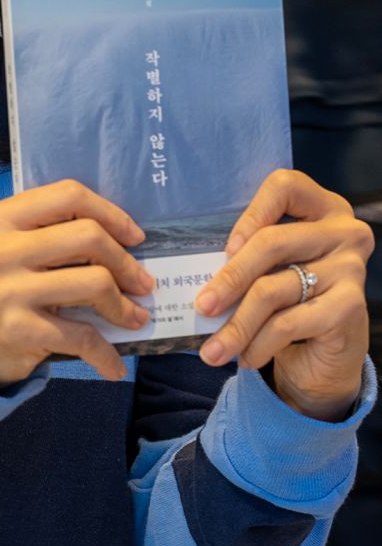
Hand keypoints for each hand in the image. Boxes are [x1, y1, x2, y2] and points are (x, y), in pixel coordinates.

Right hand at [0, 181, 155, 387]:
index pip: (68, 196)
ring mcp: (8, 291)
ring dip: (125, 306)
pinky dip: (105, 354)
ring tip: (135, 317)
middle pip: (88, 237)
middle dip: (126, 262)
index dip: (111, 213)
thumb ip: (48, 231)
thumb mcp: (5, 245)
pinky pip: (81, 337)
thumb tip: (122, 240)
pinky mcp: (18, 330)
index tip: (133, 237)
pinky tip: (112, 365)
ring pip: (94, 283)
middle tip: (141, 283)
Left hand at [195, 169, 371, 420]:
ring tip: (212, 351)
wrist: (328, 355)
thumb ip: (246, 258)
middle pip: (272, 242)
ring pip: (274, 289)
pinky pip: (288, 324)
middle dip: (229, 279)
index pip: (285, 186)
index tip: (225, 248)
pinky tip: (244, 359)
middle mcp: (343, 232)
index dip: (251, 212)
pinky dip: (258, 345)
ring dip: (236, 326)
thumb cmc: (290, 302)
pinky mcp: (351, 306)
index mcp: (322, 209)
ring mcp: (351, 268)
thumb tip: (194, 274)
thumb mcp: (270, 271)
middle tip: (201, 307)